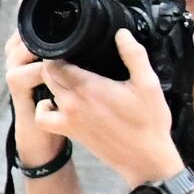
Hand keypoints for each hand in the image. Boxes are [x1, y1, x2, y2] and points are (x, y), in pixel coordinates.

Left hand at [8, 35, 186, 187]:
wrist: (146, 160)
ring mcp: (68, 119)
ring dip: (51, 82)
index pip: (55, 61)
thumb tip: (121, 33)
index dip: (59, 51)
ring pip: (46, 91)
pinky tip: (58, 102)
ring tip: (67, 75)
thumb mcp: (148, 85)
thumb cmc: (150, 122)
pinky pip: (44, 118)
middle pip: (48, 73)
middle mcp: (72, 102)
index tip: (70, 46)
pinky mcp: (70, 132)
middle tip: (70, 57)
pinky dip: (45, 108)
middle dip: (55, 63)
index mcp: (89, 87)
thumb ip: (134, 56)